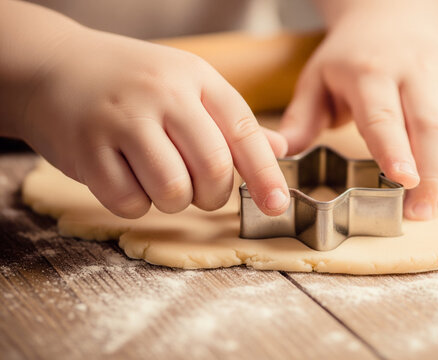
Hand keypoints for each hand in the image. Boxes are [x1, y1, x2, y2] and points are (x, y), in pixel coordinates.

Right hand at [22, 28, 290, 217]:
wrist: (55, 67)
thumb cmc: (133, 83)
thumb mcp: (187, 87)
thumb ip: (232, 122)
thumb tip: (279, 149)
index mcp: (196, 78)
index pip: (244, 132)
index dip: (265, 174)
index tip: (278, 204)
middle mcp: (162, 95)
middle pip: (214, 169)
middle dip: (214, 195)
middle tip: (201, 191)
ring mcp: (122, 121)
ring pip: (173, 191)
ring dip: (173, 201)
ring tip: (159, 179)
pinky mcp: (87, 149)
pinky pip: (129, 202)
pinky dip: (135, 204)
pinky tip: (127, 179)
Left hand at [279, 3, 437, 219]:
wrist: (390, 21)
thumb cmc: (349, 61)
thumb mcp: (315, 81)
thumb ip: (300, 119)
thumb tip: (278, 155)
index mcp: (369, 73)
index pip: (385, 114)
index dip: (396, 148)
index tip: (403, 180)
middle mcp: (415, 71)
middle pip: (434, 123)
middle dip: (432, 173)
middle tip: (421, 213)